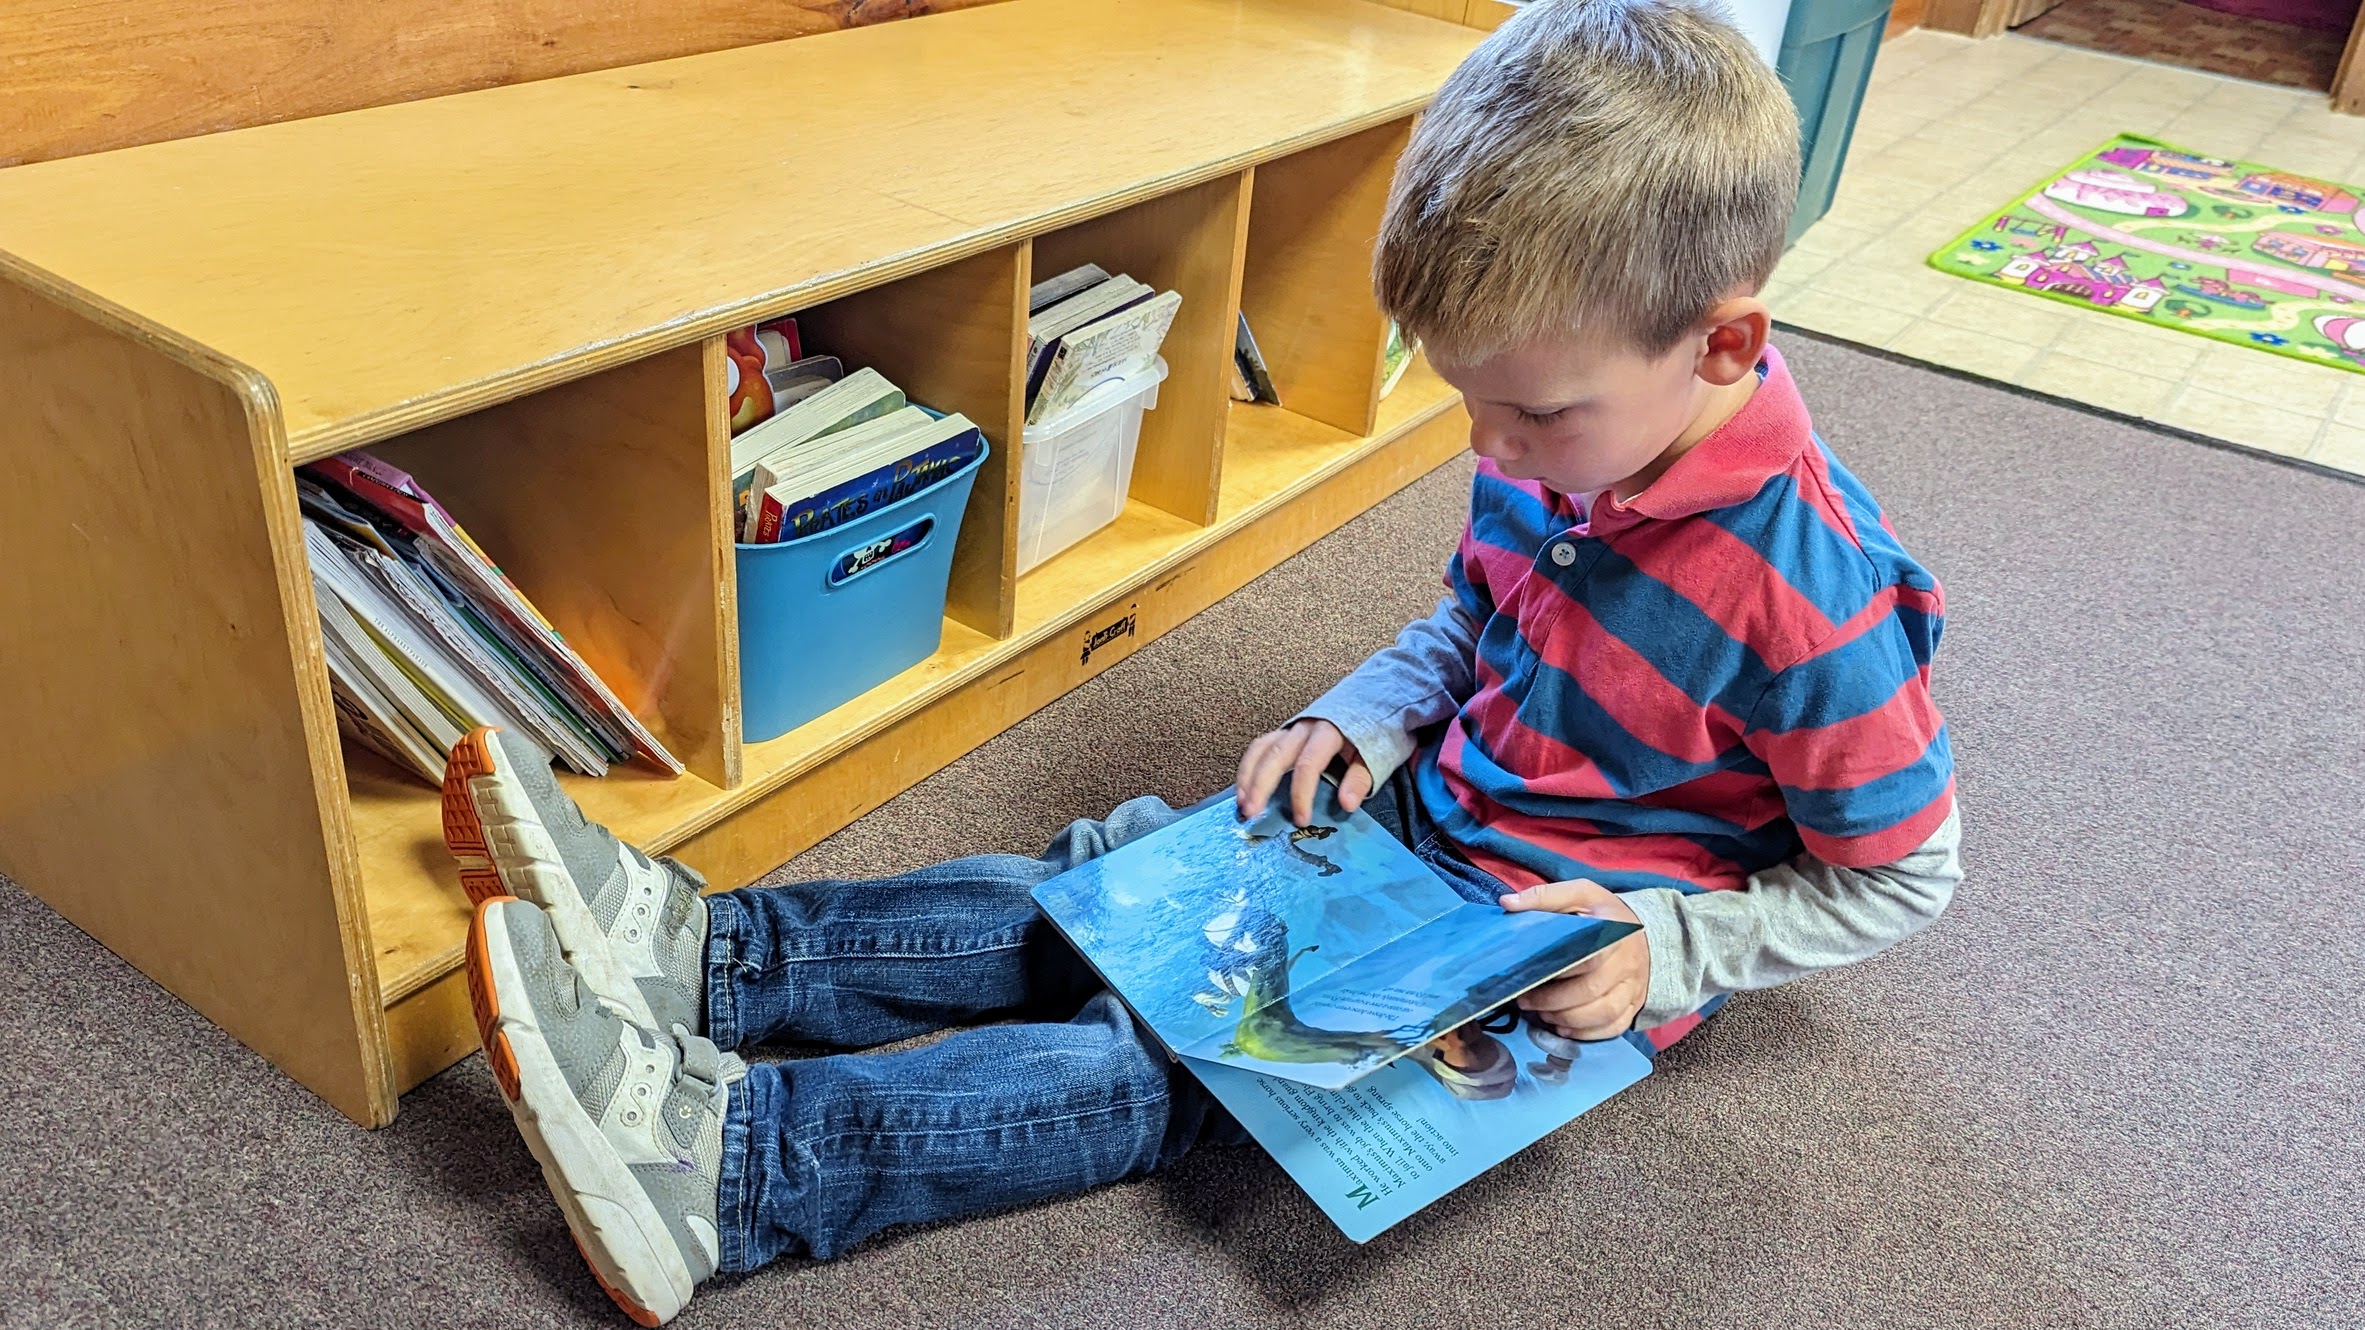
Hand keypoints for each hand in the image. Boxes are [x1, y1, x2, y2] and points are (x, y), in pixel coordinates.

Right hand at [1236, 719, 1371, 824]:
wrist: (1374, 701)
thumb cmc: (1375, 732)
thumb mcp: (1376, 755)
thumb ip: (1359, 779)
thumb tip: (1346, 804)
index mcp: (1328, 731)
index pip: (1307, 764)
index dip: (1301, 794)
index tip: (1300, 820)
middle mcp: (1304, 727)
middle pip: (1274, 755)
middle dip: (1260, 785)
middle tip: (1251, 813)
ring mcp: (1291, 727)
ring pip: (1261, 749)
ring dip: (1247, 777)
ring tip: (1241, 804)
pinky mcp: (1285, 732)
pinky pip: (1260, 746)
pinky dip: (1248, 767)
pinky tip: (1244, 787)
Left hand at [1500, 878, 1649, 1040]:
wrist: (1645, 934)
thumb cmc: (1604, 914)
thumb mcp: (1581, 894)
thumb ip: (1546, 896)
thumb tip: (1508, 902)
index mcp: (1614, 931)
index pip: (1588, 955)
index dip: (1557, 970)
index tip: (1528, 975)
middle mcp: (1628, 962)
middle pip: (1591, 990)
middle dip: (1553, 1001)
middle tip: (1525, 1000)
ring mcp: (1634, 987)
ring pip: (1603, 1014)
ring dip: (1568, 1019)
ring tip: (1542, 1015)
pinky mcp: (1634, 1005)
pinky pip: (1613, 1027)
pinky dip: (1587, 1033)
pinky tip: (1563, 1028)